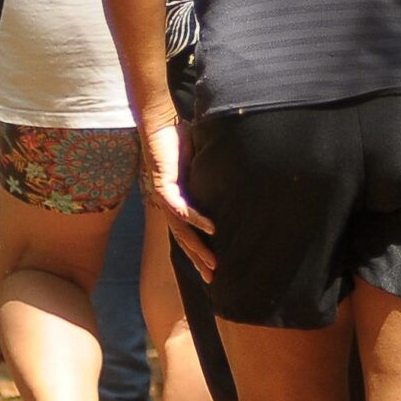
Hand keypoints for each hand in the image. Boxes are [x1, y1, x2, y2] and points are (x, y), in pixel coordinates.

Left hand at [139, 122, 215, 279]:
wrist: (160, 120)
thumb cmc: (180, 138)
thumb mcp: (202, 162)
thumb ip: (214, 173)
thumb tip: (241, 175)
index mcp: (178, 201)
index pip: (188, 233)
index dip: (198, 252)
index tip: (212, 270)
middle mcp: (169, 203)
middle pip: (183, 240)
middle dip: (198, 260)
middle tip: (213, 280)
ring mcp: (164, 196)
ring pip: (181, 231)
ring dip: (197, 247)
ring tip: (213, 263)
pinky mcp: (162, 185)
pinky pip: (180, 208)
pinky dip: (195, 219)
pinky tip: (210, 229)